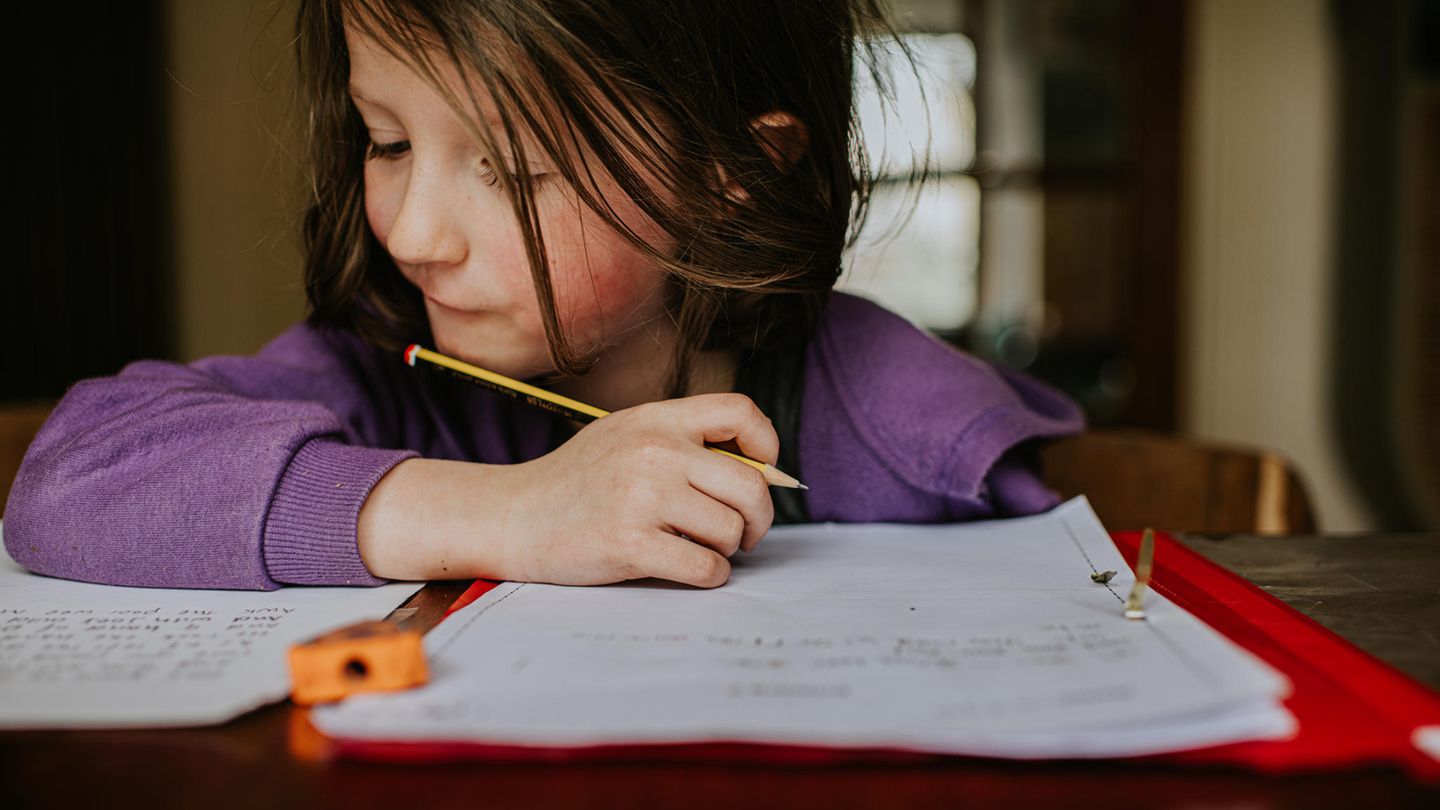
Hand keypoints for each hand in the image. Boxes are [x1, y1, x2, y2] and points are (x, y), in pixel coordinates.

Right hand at [504, 393, 777, 586]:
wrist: (512, 516)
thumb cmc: (577, 482)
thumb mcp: (626, 437)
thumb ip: (682, 443)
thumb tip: (759, 472)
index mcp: (656, 419)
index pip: (740, 412)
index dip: (767, 445)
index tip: (763, 472)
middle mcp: (653, 451)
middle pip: (750, 485)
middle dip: (759, 518)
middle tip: (743, 534)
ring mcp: (641, 497)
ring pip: (730, 530)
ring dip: (726, 549)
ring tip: (699, 547)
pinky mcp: (630, 544)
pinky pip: (705, 567)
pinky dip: (709, 575)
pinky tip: (689, 568)